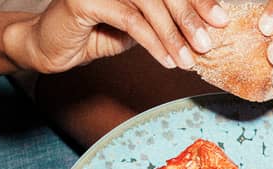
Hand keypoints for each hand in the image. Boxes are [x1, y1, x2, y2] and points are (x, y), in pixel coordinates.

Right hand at [5, 0, 229, 73]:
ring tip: (189, 59)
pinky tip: (167, 59)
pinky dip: (153, 42)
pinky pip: (130, 21)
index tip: (221, 19)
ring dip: (173, 34)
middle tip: (209, 41)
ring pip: (149, 5)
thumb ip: (164, 22)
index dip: (198, 0)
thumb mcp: (137, 27)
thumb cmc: (96, 34)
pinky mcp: (85, 0)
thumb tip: (205, 30)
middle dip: (190, 16)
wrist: (51, 48)